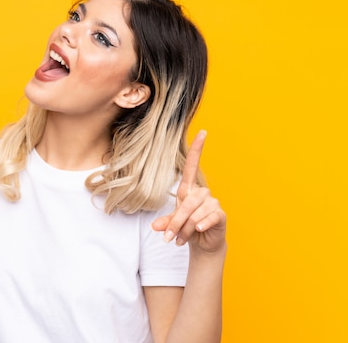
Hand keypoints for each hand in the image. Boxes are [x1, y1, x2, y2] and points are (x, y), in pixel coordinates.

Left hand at [152, 131, 225, 253]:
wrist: (203, 243)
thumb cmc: (187, 228)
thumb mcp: (173, 223)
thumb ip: (165, 222)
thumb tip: (156, 227)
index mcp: (189, 189)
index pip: (193, 166)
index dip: (198, 149)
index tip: (203, 132)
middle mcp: (202, 193)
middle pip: (188, 202)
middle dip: (177, 221)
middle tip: (169, 238)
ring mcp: (213, 203)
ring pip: (195, 213)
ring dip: (186, 229)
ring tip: (180, 239)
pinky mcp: (220, 214)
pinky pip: (210, 217)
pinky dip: (201, 226)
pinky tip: (199, 232)